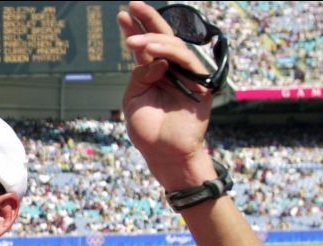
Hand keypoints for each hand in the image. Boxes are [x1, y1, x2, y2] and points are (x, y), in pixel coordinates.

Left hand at [118, 1, 215, 189]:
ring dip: (153, 40)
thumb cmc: (147, 130)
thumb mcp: (133, 100)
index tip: (122, 14)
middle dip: (147, 19)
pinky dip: (168, 53)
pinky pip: (187, 60)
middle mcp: (170, 70)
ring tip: (135, 42)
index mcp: (153, 73)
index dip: (134, 29)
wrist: (163, 153)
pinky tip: (151, 51)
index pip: (144, 46)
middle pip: (162, 38)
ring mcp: (186, 75)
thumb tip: (153, 60)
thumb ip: (139, 76)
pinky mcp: (200, 83)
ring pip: (174, 47)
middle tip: (132, 5)